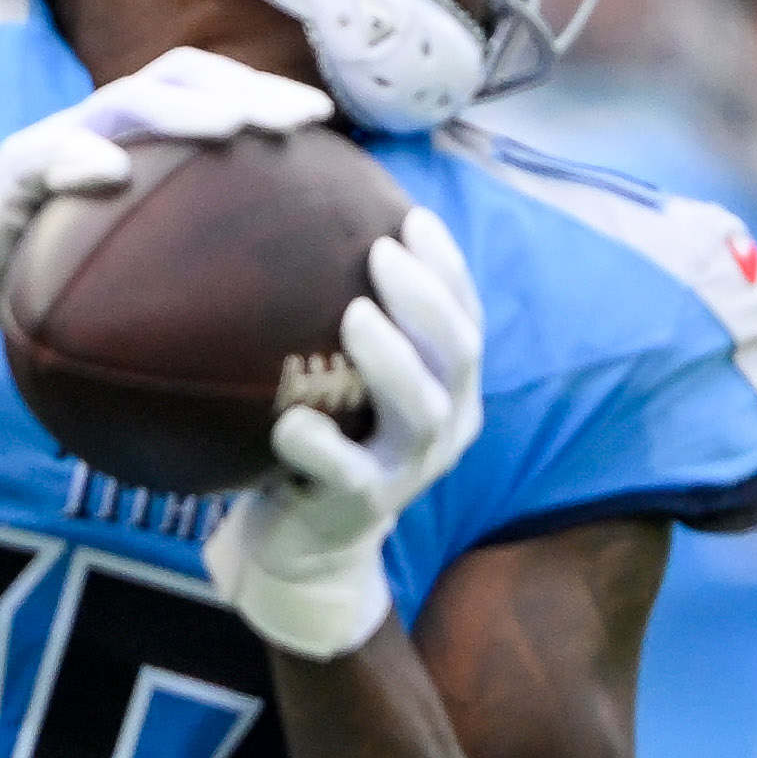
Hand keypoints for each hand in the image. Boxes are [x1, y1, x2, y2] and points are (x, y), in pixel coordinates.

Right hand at [0, 46, 336, 365]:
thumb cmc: (48, 274)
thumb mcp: (127, 264)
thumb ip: (182, 256)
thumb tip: (274, 296)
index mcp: (132, 140)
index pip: (203, 91)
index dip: (262, 93)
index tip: (325, 122)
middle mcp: (95, 124)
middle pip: (174, 78)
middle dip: (241, 88)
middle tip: (299, 119)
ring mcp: (51, 143)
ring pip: (118, 103)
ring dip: (178, 111)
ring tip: (230, 127)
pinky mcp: (4, 176)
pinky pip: (40, 158)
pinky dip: (75, 156)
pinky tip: (109, 170)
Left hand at [209, 206, 483, 660]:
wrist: (310, 541)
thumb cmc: (327, 436)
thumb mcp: (348, 376)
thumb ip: (349, 318)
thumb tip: (307, 215)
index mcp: (450, 386)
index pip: (467, 317)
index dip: (449, 268)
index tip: (414, 218)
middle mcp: (445, 425)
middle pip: (460, 355)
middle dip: (428, 300)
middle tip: (383, 252)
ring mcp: (411, 470)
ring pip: (422, 411)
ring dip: (392, 360)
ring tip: (354, 315)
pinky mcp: (366, 507)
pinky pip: (348, 474)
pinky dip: (319, 445)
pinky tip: (289, 420)